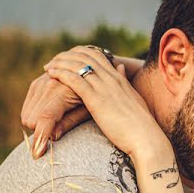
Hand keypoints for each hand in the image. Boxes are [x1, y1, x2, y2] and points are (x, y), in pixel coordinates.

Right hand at [20, 71, 90, 157]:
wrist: (89, 71)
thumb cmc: (94, 94)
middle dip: (42, 130)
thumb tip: (53, 137)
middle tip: (59, 129)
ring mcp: (39, 84)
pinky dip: (35, 115)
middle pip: (31, 121)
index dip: (40, 138)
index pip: (44, 119)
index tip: (37, 154)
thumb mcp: (88, 109)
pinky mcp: (35, 85)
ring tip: (57, 119)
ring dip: (37, 124)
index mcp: (61, 93)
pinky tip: (50, 113)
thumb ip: (70, 122)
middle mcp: (46, 86)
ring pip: (27, 116)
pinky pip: (27, 109)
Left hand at [44, 47, 169, 163]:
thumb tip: (120, 69)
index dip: (80, 54)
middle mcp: (111, 78)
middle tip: (54, 61)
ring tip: (48, 67)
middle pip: (85, 56)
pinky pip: (75, 80)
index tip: (67, 58)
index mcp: (119, 78)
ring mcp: (104, 87)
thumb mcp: (133, 98)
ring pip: (77, 65)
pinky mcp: (96, 99)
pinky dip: (61, 74)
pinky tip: (51, 75)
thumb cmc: (140, 125)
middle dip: (67, 56)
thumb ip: (124, 83)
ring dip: (60, 63)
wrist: (145, 138)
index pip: (97, 56)